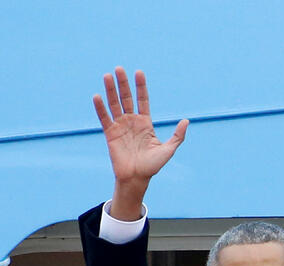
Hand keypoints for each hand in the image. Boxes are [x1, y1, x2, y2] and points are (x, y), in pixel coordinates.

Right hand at [93, 67, 188, 218]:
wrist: (137, 178)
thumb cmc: (153, 166)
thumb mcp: (168, 150)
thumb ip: (177, 136)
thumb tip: (186, 121)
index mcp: (145, 123)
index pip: (142, 100)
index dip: (140, 87)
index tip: (139, 72)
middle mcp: (132, 122)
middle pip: (126, 98)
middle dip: (123, 84)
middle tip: (119, 68)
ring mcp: (120, 127)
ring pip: (114, 104)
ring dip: (110, 90)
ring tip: (107, 76)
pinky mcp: (110, 134)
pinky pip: (104, 118)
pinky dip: (100, 108)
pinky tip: (97, 96)